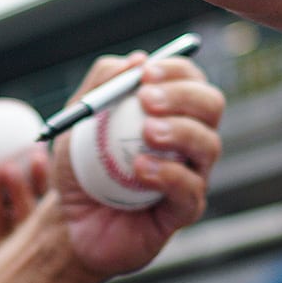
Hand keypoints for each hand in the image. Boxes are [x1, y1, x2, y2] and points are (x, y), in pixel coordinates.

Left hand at [47, 54, 222, 276]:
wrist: (71, 223)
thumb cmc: (80, 167)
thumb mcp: (77, 121)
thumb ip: (101, 86)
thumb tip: (137, 59)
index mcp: (170, 111)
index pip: (191, 79)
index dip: (175, 70)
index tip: (145, 73)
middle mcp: (189, 139)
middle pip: (211, 105)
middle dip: (184, 96)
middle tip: (147, 99)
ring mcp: (191, 175)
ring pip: (208, 145)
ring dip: (180, 131)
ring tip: (146, 133)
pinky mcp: (184, 210)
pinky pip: (190, 189)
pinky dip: (168, 174)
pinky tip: (140, 170)